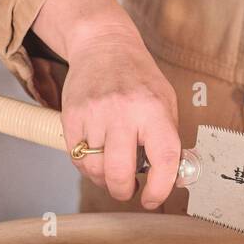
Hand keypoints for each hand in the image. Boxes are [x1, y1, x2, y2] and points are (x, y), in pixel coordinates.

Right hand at [32, 0, 181, 208]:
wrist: (103, 45)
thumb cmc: (138, 76)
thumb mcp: (165, 100)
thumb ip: (168, 137)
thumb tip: (172, 177)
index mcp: (154, 109)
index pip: (164, 158)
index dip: (161, 188)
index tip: (153, 198)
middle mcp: (123, 111)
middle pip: (119, 170)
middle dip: (123, 191)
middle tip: (128, 190)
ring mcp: (94, 113)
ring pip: (95, 168)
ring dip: (104, 179)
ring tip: (112, 171)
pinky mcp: (71, 115)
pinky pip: (77, 157)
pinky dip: (87, 166)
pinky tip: (97, 158)